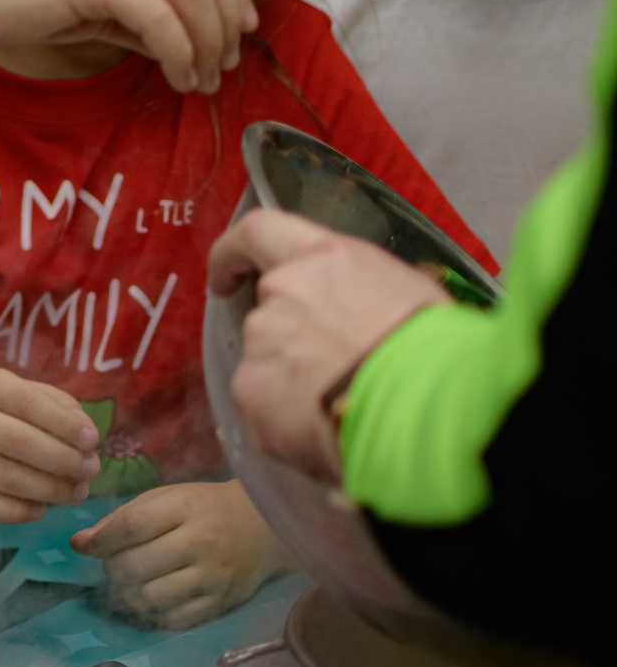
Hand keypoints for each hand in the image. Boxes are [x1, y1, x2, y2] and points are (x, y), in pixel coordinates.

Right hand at [0, 368, 100, 521]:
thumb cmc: (5, 414)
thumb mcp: (29, 395)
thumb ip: (62, 409)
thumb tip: (86, 434)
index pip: (27, 401)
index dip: (63, 423)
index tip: (92, 440)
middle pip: (19, 441)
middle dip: (63, 458)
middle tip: (91, 469)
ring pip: (9, 478)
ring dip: (52, 489)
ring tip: (79, 492)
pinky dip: (23, 511)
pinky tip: (42, 508)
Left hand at [72, 480, 288, 629]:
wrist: (264, 528)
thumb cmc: (206, 508)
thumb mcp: (167, 498)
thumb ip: (122, 518)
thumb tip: (80, 543)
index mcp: (186, 508)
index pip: (133, 526)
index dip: (101, 540)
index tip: (85, 546)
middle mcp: (202, 543)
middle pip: (136, 565)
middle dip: (111, 568)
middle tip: (112, 564)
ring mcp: (213, 577)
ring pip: (150, 597)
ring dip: (127, 593)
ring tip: (129, 581)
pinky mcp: (220, 604)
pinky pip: (172, 618)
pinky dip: (151, 612)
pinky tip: (150, 596)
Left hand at [208, 209, 447, 484]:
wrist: (426, 409)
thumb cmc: (440, 349)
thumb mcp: (412, 297)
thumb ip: (361, 295)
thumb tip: (359, 320)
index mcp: (325, 258)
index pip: (259, 233)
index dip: (234, 254)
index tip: (226, 279)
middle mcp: (283, 291)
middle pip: (270, 312)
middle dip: (294, 342)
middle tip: (336, 375)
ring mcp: (261, 341)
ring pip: (267, 362)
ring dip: (293, 382)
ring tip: (343, 411)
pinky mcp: (249, 390)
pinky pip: (261, 405)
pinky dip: (284, 420)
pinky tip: (323, 433)